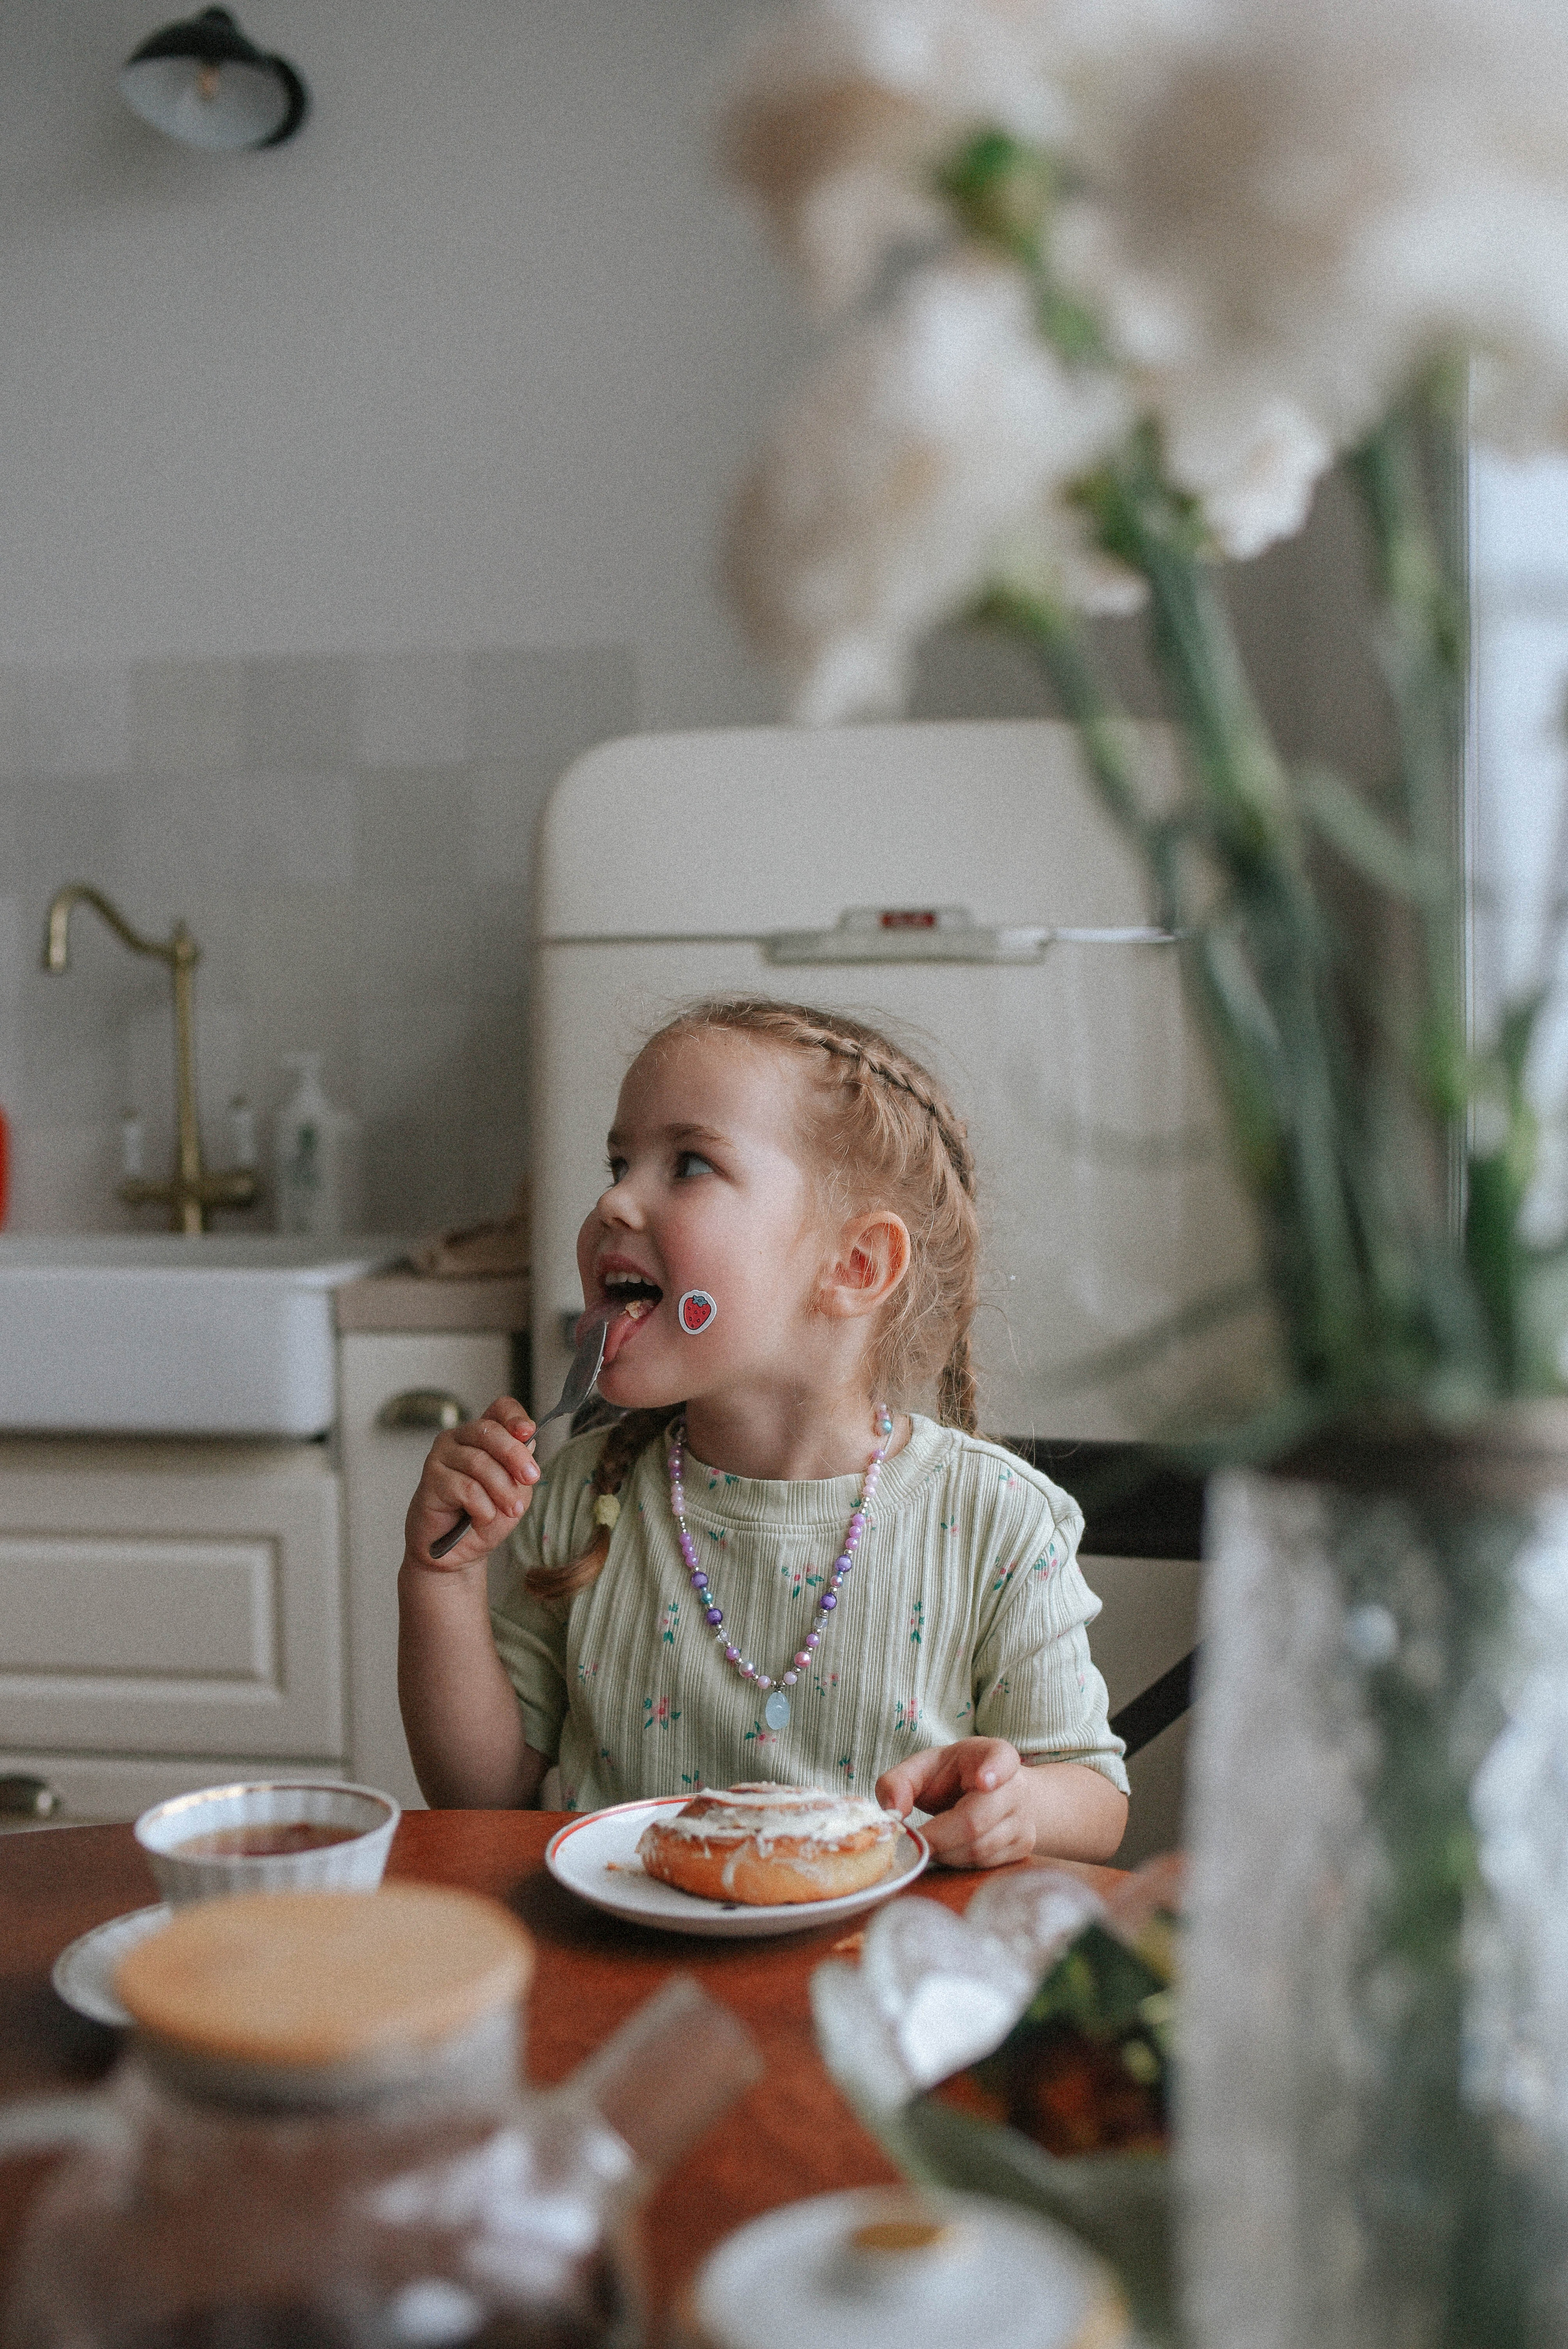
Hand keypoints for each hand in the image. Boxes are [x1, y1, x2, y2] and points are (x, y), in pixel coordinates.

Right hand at [403, 1396, 539, 1571]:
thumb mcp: (515, 1491)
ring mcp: (442, 1456)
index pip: (499, 1408)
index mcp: (484, 1436)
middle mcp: (460, 1439)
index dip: (515, 1416)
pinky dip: (482, 1507)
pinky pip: (466, 1487)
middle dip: (515, 1455)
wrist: (457, 1552)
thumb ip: (520, 1467)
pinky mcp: (430, 1479)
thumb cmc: (484, 1517)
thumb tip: (527, 1441)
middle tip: (531, 1478)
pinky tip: (481, 1518)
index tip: (528, 1431)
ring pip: (479, 1462)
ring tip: (511, 1510)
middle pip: (490, 1431)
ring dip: (502, 1490)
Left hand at [875, 1738, 1035, 1868]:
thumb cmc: (952, 1778)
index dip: (993, 1771)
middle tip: (914, 1840)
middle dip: (938, 1836)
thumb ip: (897, 1782)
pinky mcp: (1024, 1848)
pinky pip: (986, 1864)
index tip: (982, 1781)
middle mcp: (1017, 1787)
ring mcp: (1024, 1820)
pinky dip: (959, 1863)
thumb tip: (893, 1812)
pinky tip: (947, 1850)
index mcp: (995, 1754)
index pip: (1002, 1759)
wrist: (992, 1796)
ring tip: (929, 1843)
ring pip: (980, 1848)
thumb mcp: (922, 1767)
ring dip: (945, 1853)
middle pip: (977, 1820)